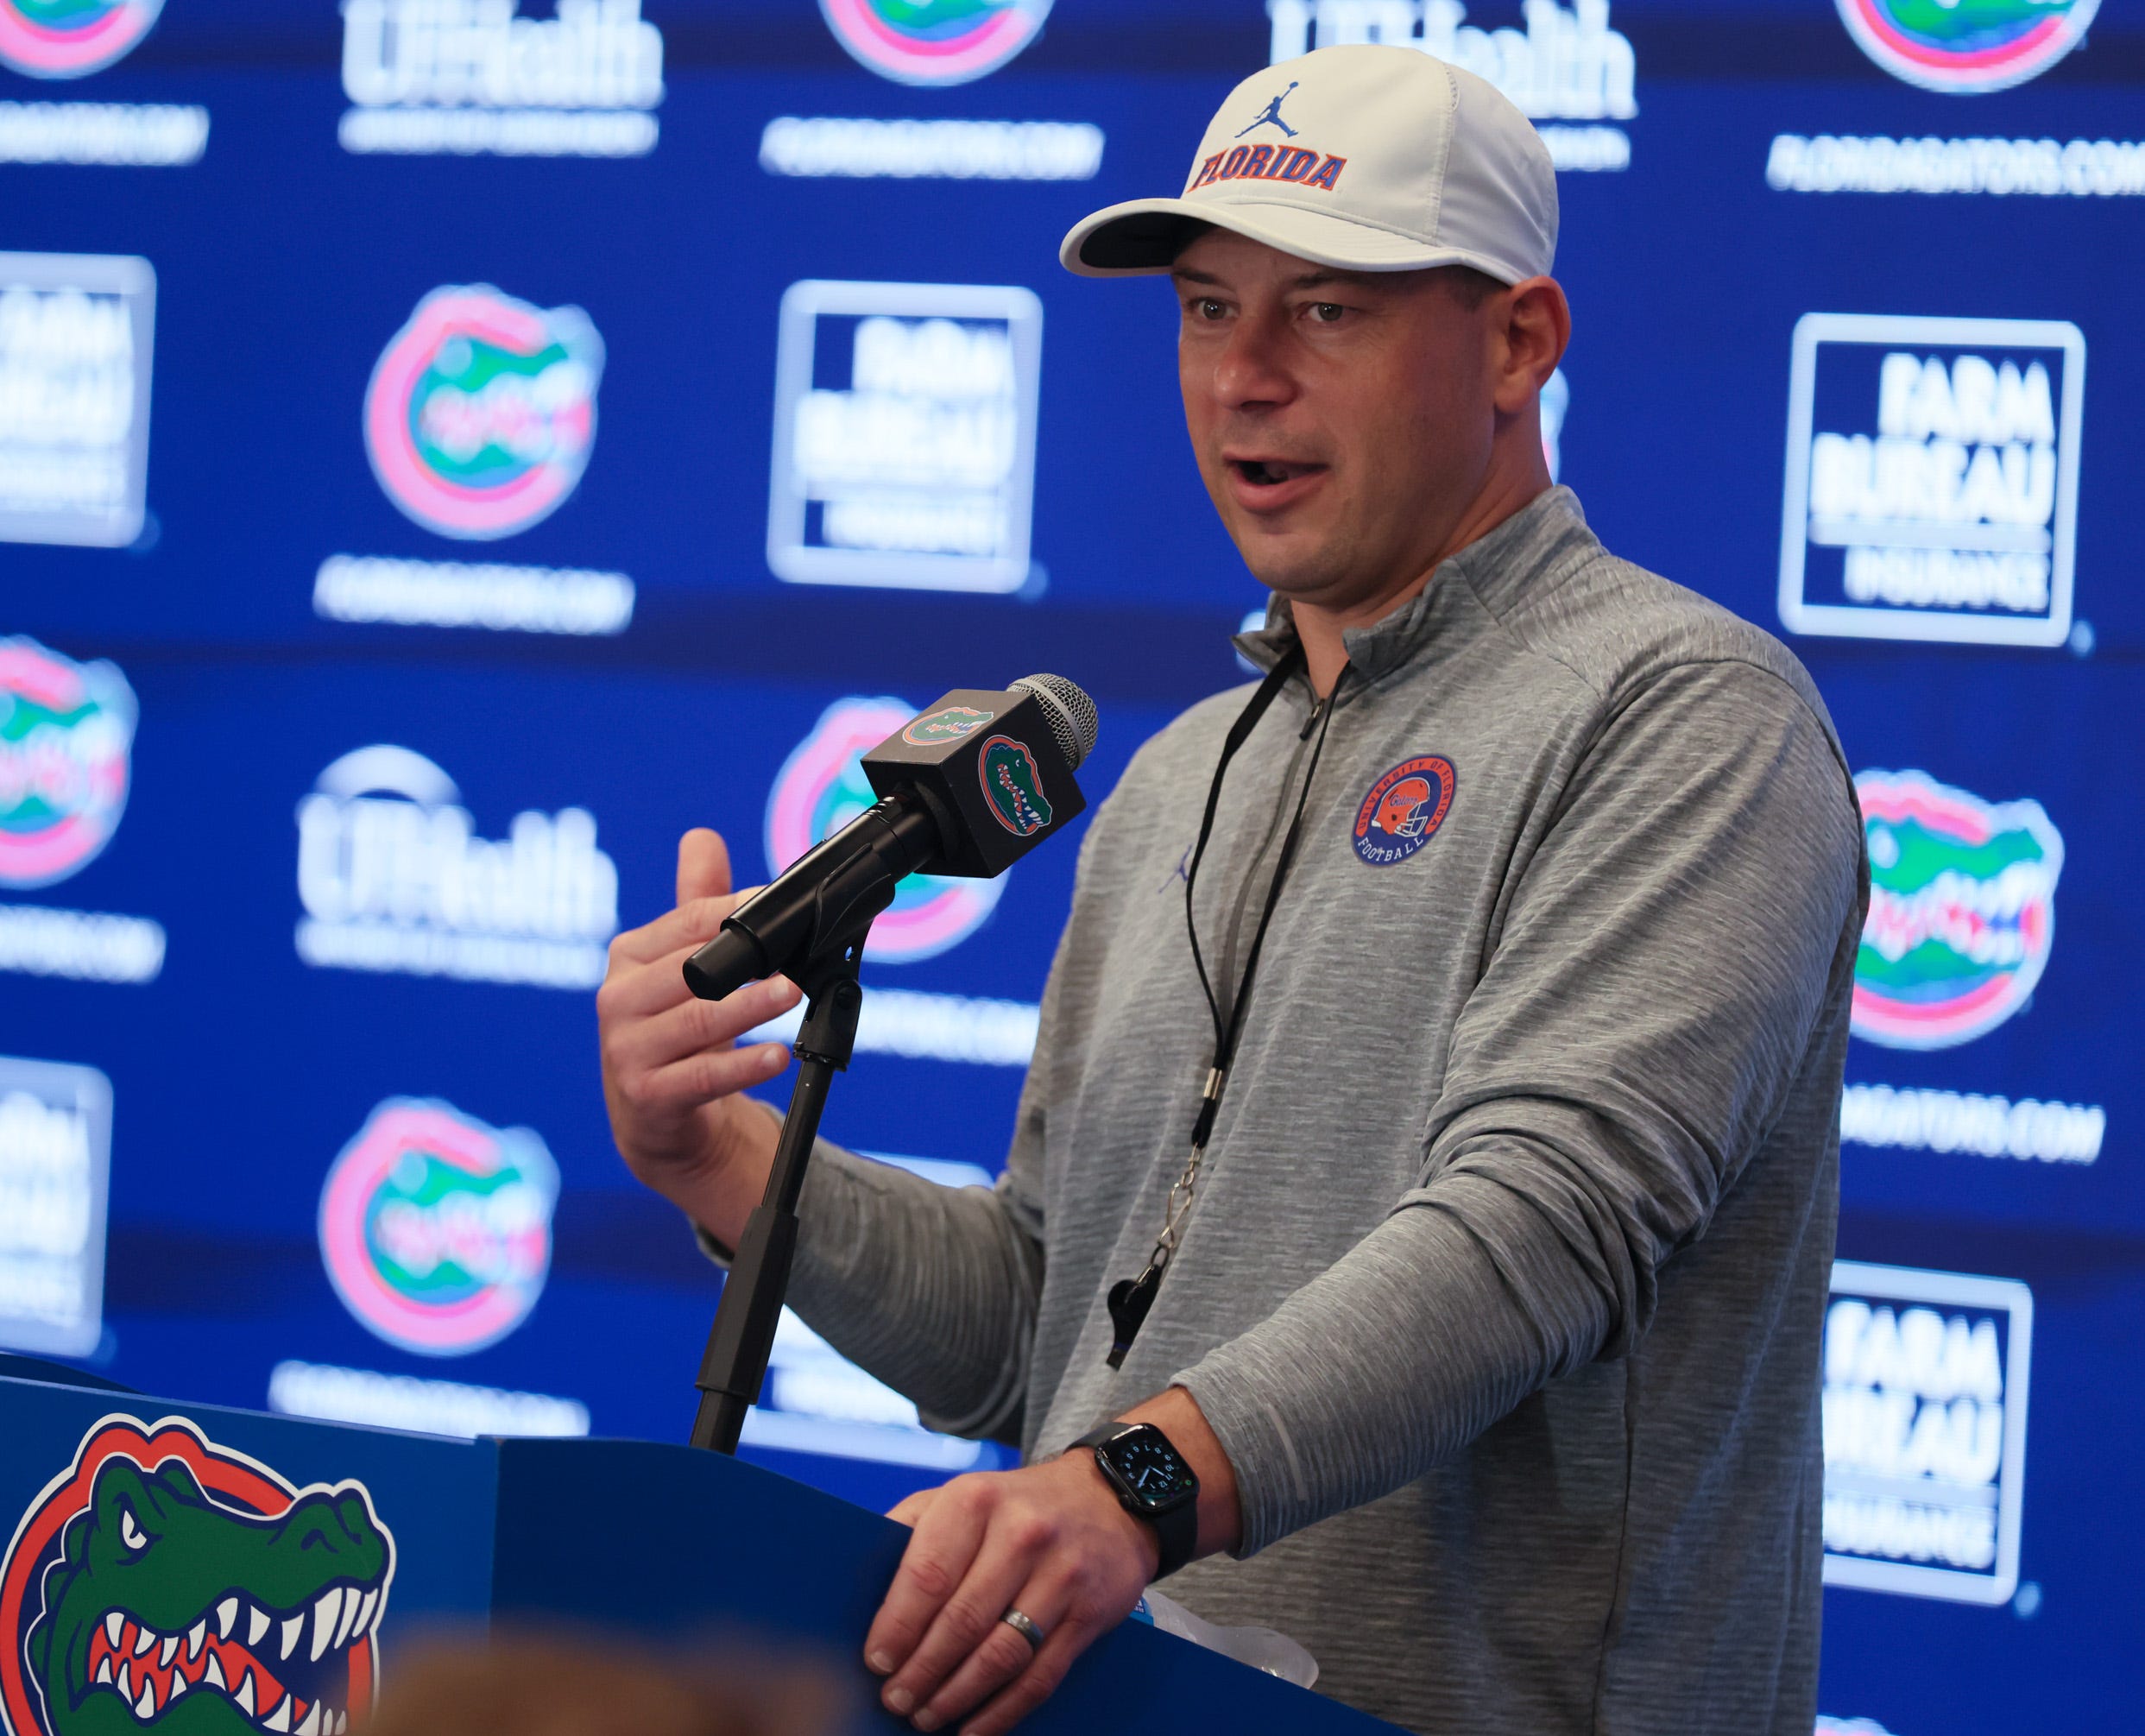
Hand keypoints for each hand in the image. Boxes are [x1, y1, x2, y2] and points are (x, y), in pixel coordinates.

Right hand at [597, 828, 799, 1246]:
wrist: (657, 1118)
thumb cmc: (676, 1028)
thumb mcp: (682, 966)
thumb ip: (695, 905)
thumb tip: (701, 837)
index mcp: (629, 959)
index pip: (686, 923)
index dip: (733, 910)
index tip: (776, 903)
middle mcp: (618, 1001)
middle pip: (688, 971)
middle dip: (741, 961)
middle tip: (790, 957)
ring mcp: (627, 1052)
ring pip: (696, 1023)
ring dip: (747, 1008)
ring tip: (790, 993)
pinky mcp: (647, 1097)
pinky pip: (701, 1078)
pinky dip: (743, 1066)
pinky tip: (777, 1055)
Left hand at [864, 1456, 1157, 1733]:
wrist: (1109, 1499)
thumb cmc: (1016, 1506)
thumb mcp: (963, 1495)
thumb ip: (913, 1529)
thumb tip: (858, 1583)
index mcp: (976, 1501)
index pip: (927, 1574)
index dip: (897, 1626)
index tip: (876, 1660)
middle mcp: (1022, 1533)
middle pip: (961, 1620)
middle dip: (921, 1670)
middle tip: (896, 1700)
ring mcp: (1061, 1575)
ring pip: (1000, 1654)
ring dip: (956, 1696)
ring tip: (926, 1717)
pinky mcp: (1090, 1614)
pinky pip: (1040, 1675)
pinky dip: (1003, 1712)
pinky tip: (974, 1728)